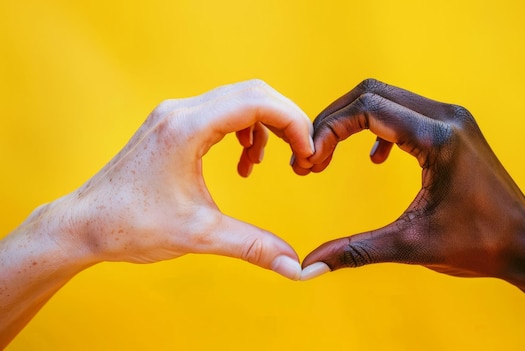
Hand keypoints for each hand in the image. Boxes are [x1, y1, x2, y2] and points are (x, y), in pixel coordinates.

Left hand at [65, 79, 313, 277]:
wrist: (83, 225)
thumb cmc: (130, 225)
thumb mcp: (199, 236)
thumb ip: (253, 246)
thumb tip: (296, 267)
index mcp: (188, 128)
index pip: (257, 102)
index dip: (292, 123)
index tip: (306, 153)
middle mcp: (180, 112)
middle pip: (252, 93)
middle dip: (284, 120)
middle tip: (300, 154)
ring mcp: (174, 115)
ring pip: (237, 100)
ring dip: (262, 126)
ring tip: (260, 164)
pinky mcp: (171, 125)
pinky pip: (220, 113)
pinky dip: (242, 131)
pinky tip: (241, 163)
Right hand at [297, 79, 524, 349]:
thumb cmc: (479, 245)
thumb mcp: (411, 247)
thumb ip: (356, 251)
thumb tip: (310, 267)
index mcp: (437, 138)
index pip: (367, 109)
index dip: (328, 130)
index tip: (310, 162)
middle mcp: (446, 117)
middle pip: (371, 93)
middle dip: (333, 121)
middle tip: (312, 157)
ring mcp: (452, 118)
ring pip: (386, 98)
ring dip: (352, 122)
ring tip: (330, 156)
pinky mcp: (454, 127)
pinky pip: (403, 111)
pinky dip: (377, 127)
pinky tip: (376, 159)